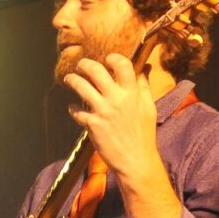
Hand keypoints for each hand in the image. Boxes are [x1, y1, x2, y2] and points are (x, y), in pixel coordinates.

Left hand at [62, 53, 159, 184]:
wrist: (136, 160)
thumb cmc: (144, 134)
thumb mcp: (149, 107)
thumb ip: (144, 86)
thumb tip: (144, 68)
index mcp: (132, 93)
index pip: (122, 65)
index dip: (113, 57)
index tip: (107, 58)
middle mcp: (116, 99)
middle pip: (96, 71)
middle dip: (85, 64)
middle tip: (81, 65)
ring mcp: (103, 111)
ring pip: (81, 87)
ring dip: (73, 80)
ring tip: (69, 79)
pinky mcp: (92, 125)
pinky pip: (76, 112)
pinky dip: (73, 108)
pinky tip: (73, 108)